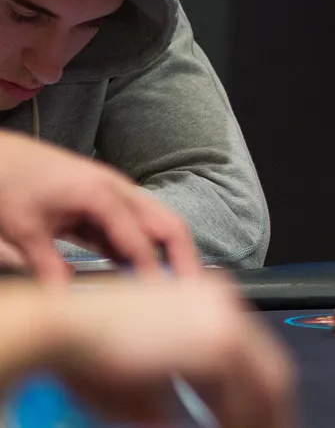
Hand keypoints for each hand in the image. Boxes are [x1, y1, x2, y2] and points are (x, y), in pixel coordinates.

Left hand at [0, 131, 200, 281]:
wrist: (2, 154)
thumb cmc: (11, 182)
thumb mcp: (24, 228)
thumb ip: (47, 265)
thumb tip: (61, 303)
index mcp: (100, 194)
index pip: (138, 241)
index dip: (151, 272)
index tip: (159, 301)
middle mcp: (118, 190)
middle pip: (167, 223)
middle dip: (184, 255)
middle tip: (194, 288)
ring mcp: (116, 192)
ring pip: (157, 222)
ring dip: (170, 251)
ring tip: (178, 284)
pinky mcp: (107, 199)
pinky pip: (136, 225)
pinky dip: (145, 247)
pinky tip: (141, 271)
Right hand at [40, 274, 295, 427]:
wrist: (62, 329)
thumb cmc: (86, 353)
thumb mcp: (143, 378)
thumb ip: (175, 399)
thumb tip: (178, 421)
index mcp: (209, 303)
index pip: (254, 355)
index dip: (261, 394)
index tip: (263, 420)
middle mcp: (225, 306)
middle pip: (270, 367)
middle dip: (273, 410)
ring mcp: (224, 322)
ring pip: (265, 382)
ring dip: (262, 418)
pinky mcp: (216, 345)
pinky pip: (244, 393)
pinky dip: (243, 420)